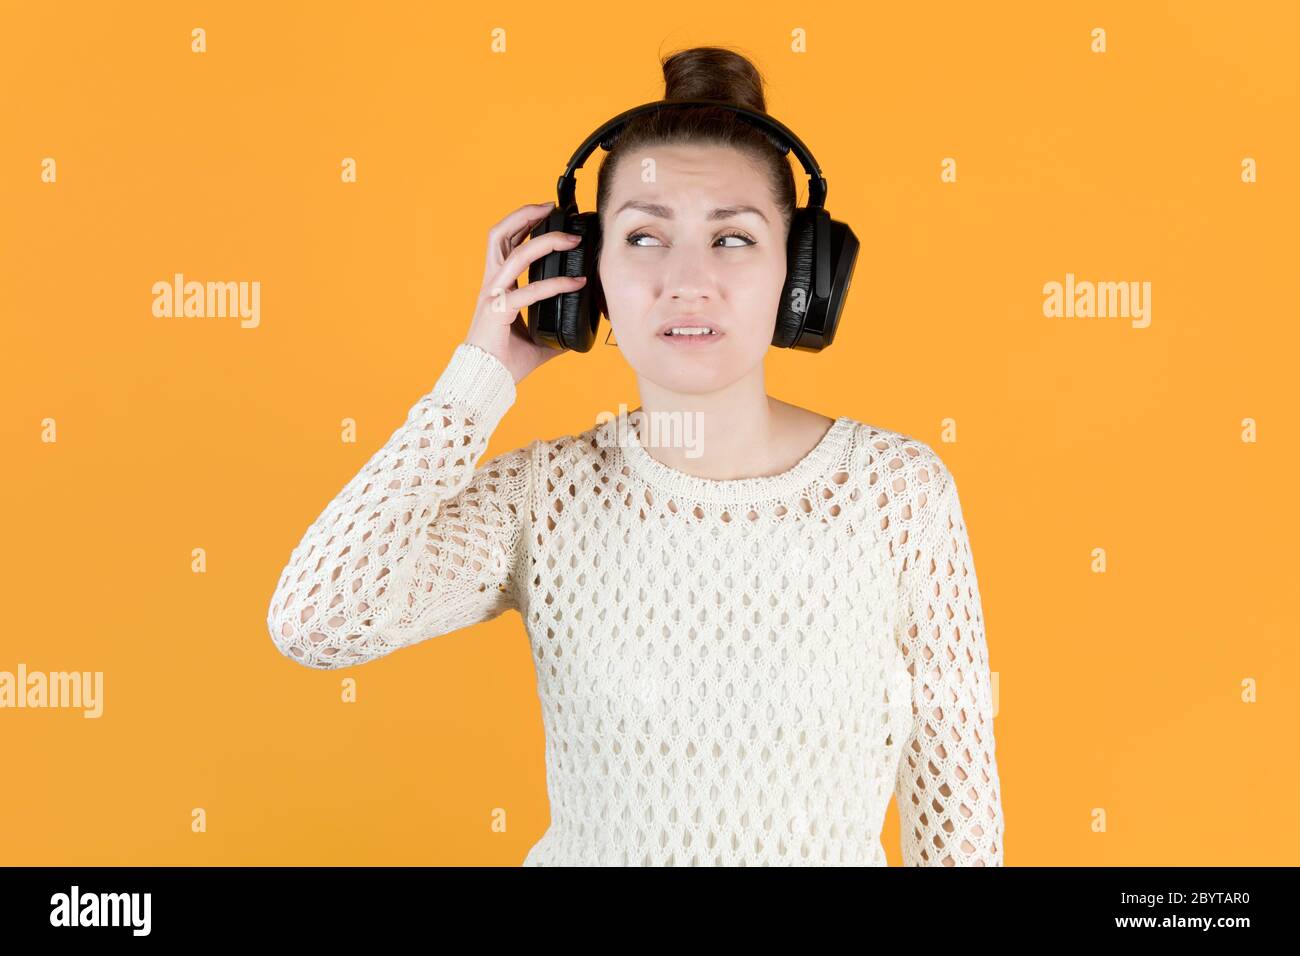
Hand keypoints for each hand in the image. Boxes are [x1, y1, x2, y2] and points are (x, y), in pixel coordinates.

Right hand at [463, 201, 587, 385]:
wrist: (485, 382)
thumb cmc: (505, 361)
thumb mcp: (538, 338)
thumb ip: (555, 326)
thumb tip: (580, 325)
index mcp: (497, 286)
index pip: (505, 243)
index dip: (523, 223)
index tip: (548, 214)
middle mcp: (492, 284)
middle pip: (499, 235)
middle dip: (525, 215)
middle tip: (552, 208)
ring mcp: (493, 295)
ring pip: (515, 254)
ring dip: (545, 241)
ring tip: (571, 239)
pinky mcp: (498, 311)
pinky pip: (529, 291)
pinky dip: (556, 284)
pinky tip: (577, 284)